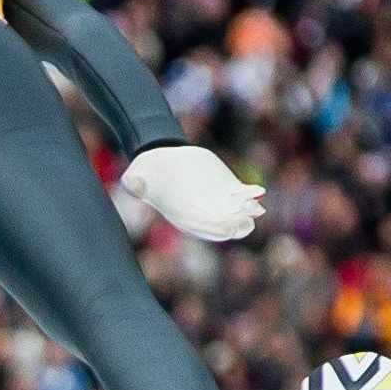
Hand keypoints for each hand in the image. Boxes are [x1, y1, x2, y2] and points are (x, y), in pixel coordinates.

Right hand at [121, 145, 264, 241]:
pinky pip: (242, 194)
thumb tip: (133, 183)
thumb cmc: (147, 174)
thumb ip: (136, 183)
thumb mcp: (137, 179)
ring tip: (255, 206)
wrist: (161, 162)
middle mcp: (203, 212)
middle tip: (247, 214)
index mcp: (184, 216)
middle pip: (225, 222)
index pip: (205, 227)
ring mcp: (216, 200)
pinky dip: (251, 193)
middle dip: (237, 220)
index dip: (217, 227)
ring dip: (247, 209)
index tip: (228, 225)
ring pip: (237, 210)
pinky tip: (257, 191)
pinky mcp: (225, 187)